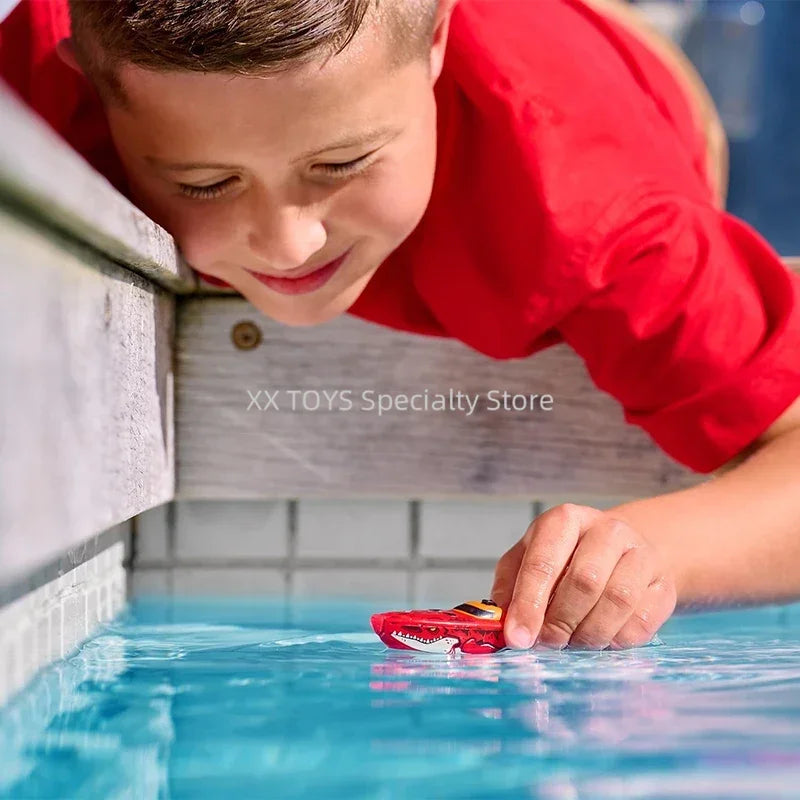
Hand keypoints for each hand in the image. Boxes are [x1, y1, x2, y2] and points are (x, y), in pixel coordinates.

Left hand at [491, 504, 676, 649]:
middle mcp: (606, 529)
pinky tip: (602, 640)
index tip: (518, 638)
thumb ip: (510, 589)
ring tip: (573, 643)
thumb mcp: (527, 562)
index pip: (543, 562)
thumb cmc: (564, 560)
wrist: (621, 553)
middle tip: (547, 644)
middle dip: (560, 622)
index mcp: (564, 520)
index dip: (528, 604)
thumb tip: (501, 624)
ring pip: (617, 601)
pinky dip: (617, 640)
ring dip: (589, 634)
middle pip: (584, 581)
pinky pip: (642, 620)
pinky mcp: (663, 583)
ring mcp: (640, 553)